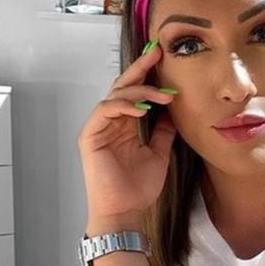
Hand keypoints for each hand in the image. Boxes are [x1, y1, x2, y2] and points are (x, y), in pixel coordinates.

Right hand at [77, 39, 177, 233]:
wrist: (126, 211)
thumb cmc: (139, 187)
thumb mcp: (160, 152)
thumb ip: (164, 130)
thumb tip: (174, 110)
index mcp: (125, 124)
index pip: (135, 91)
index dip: (147, 74)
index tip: (164, 59)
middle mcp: (111, 121)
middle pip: (123, 86)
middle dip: (141, 68)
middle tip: (157, 53)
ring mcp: (99, 127)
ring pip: (116, 94)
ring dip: (140, 90)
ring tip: (163, 95)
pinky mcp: (90, 135)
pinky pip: (104, 110)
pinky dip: (123, 105)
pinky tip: (143, 109)